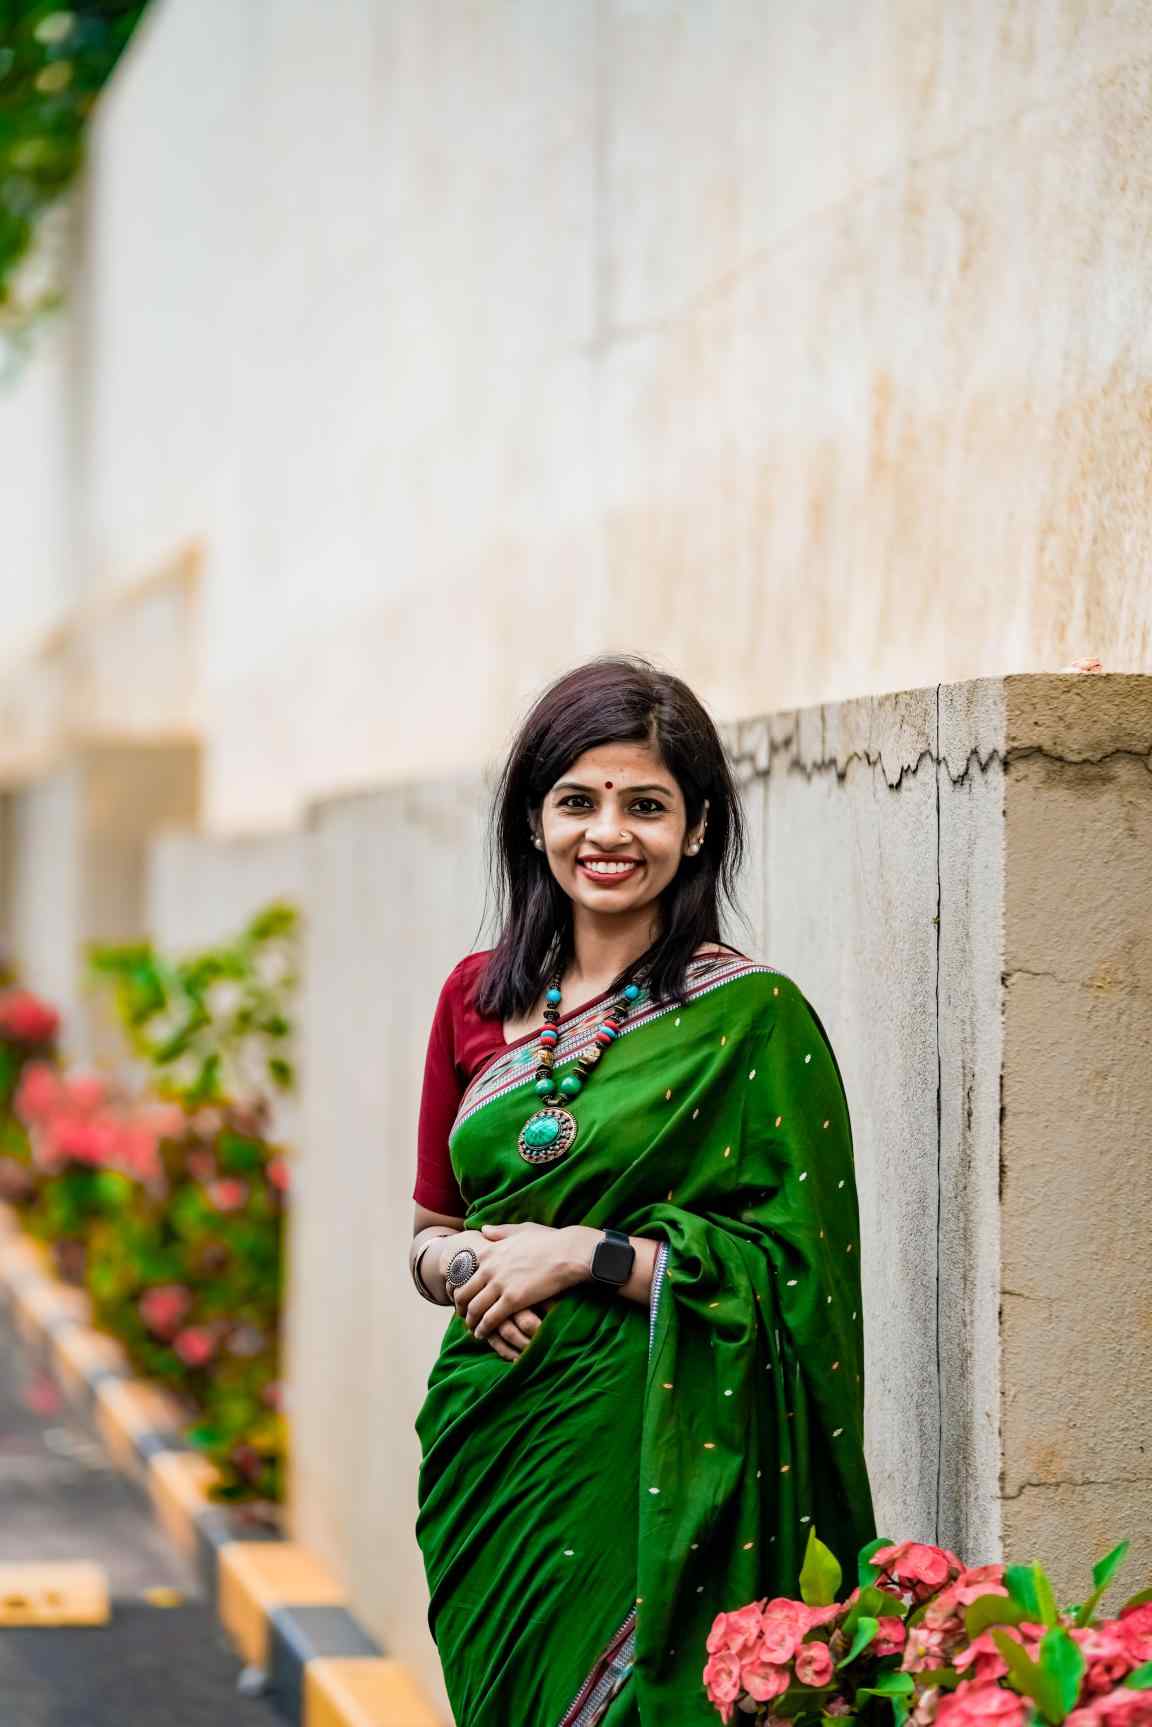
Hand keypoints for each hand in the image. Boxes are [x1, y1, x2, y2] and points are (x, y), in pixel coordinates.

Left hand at [451, 1221, 591, 1341]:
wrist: (569, 1252)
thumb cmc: (549, 1241)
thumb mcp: (521, 1230)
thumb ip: (500, 1231)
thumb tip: (483, 1230)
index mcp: (490, 1251)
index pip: (462, 1271)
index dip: (458, 1285)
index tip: (461, 1295)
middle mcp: (489, 1267)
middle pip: (463, 1292)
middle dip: (460, 1307)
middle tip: (463, 1316)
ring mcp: (500, 1284)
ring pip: (474, 1308)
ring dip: (470, 1321)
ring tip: (472, 1329)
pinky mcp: (513, 1300)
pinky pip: (490, 1318)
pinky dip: (483, 1329)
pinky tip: (482, 1334)